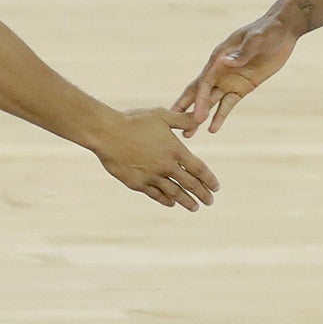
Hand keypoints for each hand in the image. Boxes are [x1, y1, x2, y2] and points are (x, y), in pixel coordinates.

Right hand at [92, 108, 220, 209]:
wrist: (106, 133)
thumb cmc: (134, 120)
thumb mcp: (161, 115)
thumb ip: (182, 120)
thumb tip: (201, 117)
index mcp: (175, 149)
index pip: (198, 169)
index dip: (209, 179)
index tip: (216, 188)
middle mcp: (166, 166)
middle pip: (190, 184)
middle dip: (202, 194)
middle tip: (210, 202)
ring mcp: (151, 176)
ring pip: (174, 193)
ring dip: (186, 201)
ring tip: (195, 207)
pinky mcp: (137, 183)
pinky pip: (155, 195)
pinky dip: (165, 200)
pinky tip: (171, 203)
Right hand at [173, 13, 299, 134]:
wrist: (283, 30)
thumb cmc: (268, 30)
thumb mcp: (257, 39)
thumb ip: (242, 52)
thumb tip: (224, 62)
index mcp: (218, 58)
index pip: (204, 83)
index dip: (199, 101)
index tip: (196, 118)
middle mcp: (219, 71)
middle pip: (199, 93)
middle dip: (187, 109)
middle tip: (176, 128)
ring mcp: (229, 80)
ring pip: (210, 102)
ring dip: (198, 117)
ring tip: (188, 134)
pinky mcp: (241, 88)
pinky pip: (228, 104)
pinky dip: (219, 117)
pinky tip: (212, 130)